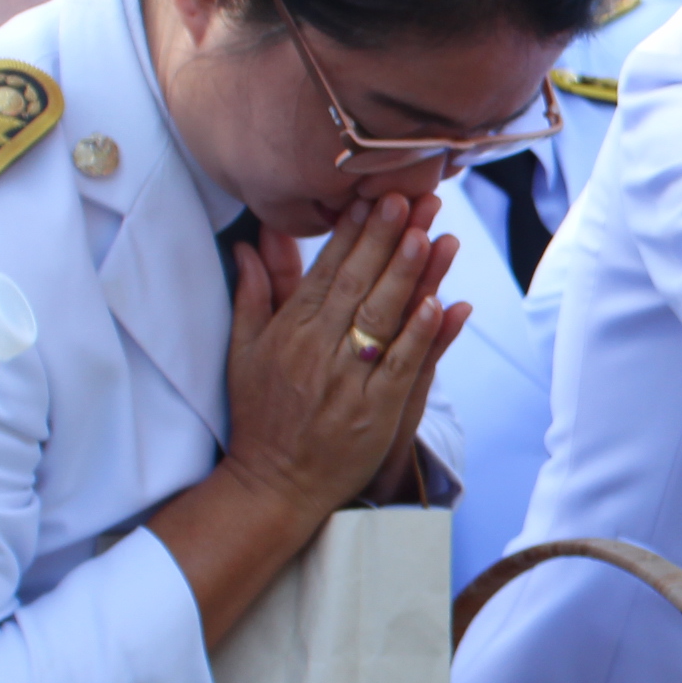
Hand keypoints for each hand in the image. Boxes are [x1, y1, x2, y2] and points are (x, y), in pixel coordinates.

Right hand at [221, 193, 459, 522]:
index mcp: (289, 331)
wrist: (271, 486)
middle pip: (358, 284)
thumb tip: (250, 241)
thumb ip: (253, 293)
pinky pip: (400, 367)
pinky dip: (419, 335)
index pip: (326, 271)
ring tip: (430, 234)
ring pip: (381, 318)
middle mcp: (317, 350)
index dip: (354, 232)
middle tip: (411, 197)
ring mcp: (346, 381)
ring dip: (408, 274)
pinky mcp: (373, 412)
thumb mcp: (242, 351)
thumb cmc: (259, 416)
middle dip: (386, 238)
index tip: (376, 196)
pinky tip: (439, 303)